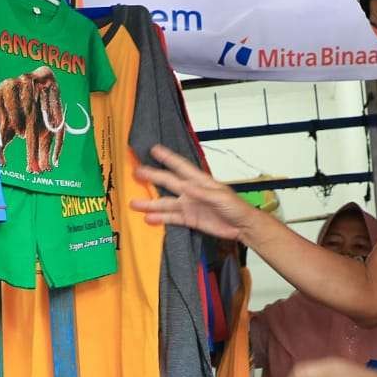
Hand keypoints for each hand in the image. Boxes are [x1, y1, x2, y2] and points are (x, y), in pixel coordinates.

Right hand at [133, 145, 258, 241]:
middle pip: (168, 182)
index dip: (168, 158)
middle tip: (136, 172)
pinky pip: (171, 218)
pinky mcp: (189, 219)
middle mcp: (191, 191)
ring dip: (150, 203)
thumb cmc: (236, 207)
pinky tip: (148, 218)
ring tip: (134, 202)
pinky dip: (159, 218)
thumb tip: (186, 186)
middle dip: (152, 177)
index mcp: (200, 181)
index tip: (155, 150)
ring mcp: (188, 206)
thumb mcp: (221, 197)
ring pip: (165, 203)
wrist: (241, 226)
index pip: (181, 167)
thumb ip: (203, 192)